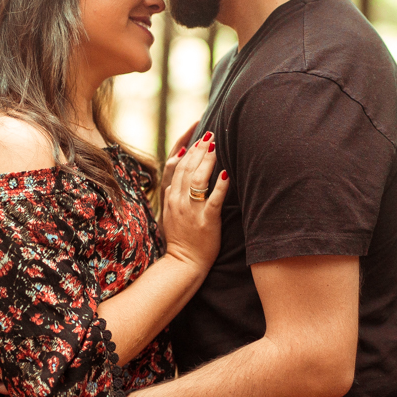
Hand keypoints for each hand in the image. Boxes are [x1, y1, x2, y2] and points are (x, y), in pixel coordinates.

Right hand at [161, 132, 229, 269]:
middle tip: (210, 133)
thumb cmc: (181, 237)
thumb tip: (178, 175)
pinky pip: (213, 200)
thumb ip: (173, 194)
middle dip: (199, 148)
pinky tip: (226, 174)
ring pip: (197, 179)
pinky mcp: (206, 221)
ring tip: (216, 146)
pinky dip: (220, 186)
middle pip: (187, 167)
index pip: (176, 165)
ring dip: (207, 160)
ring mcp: (191, 211)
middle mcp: (178, 200)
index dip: (187, 147)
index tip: (197, 134)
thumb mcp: (170, 212)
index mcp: (170, 196)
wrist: (183, 263)